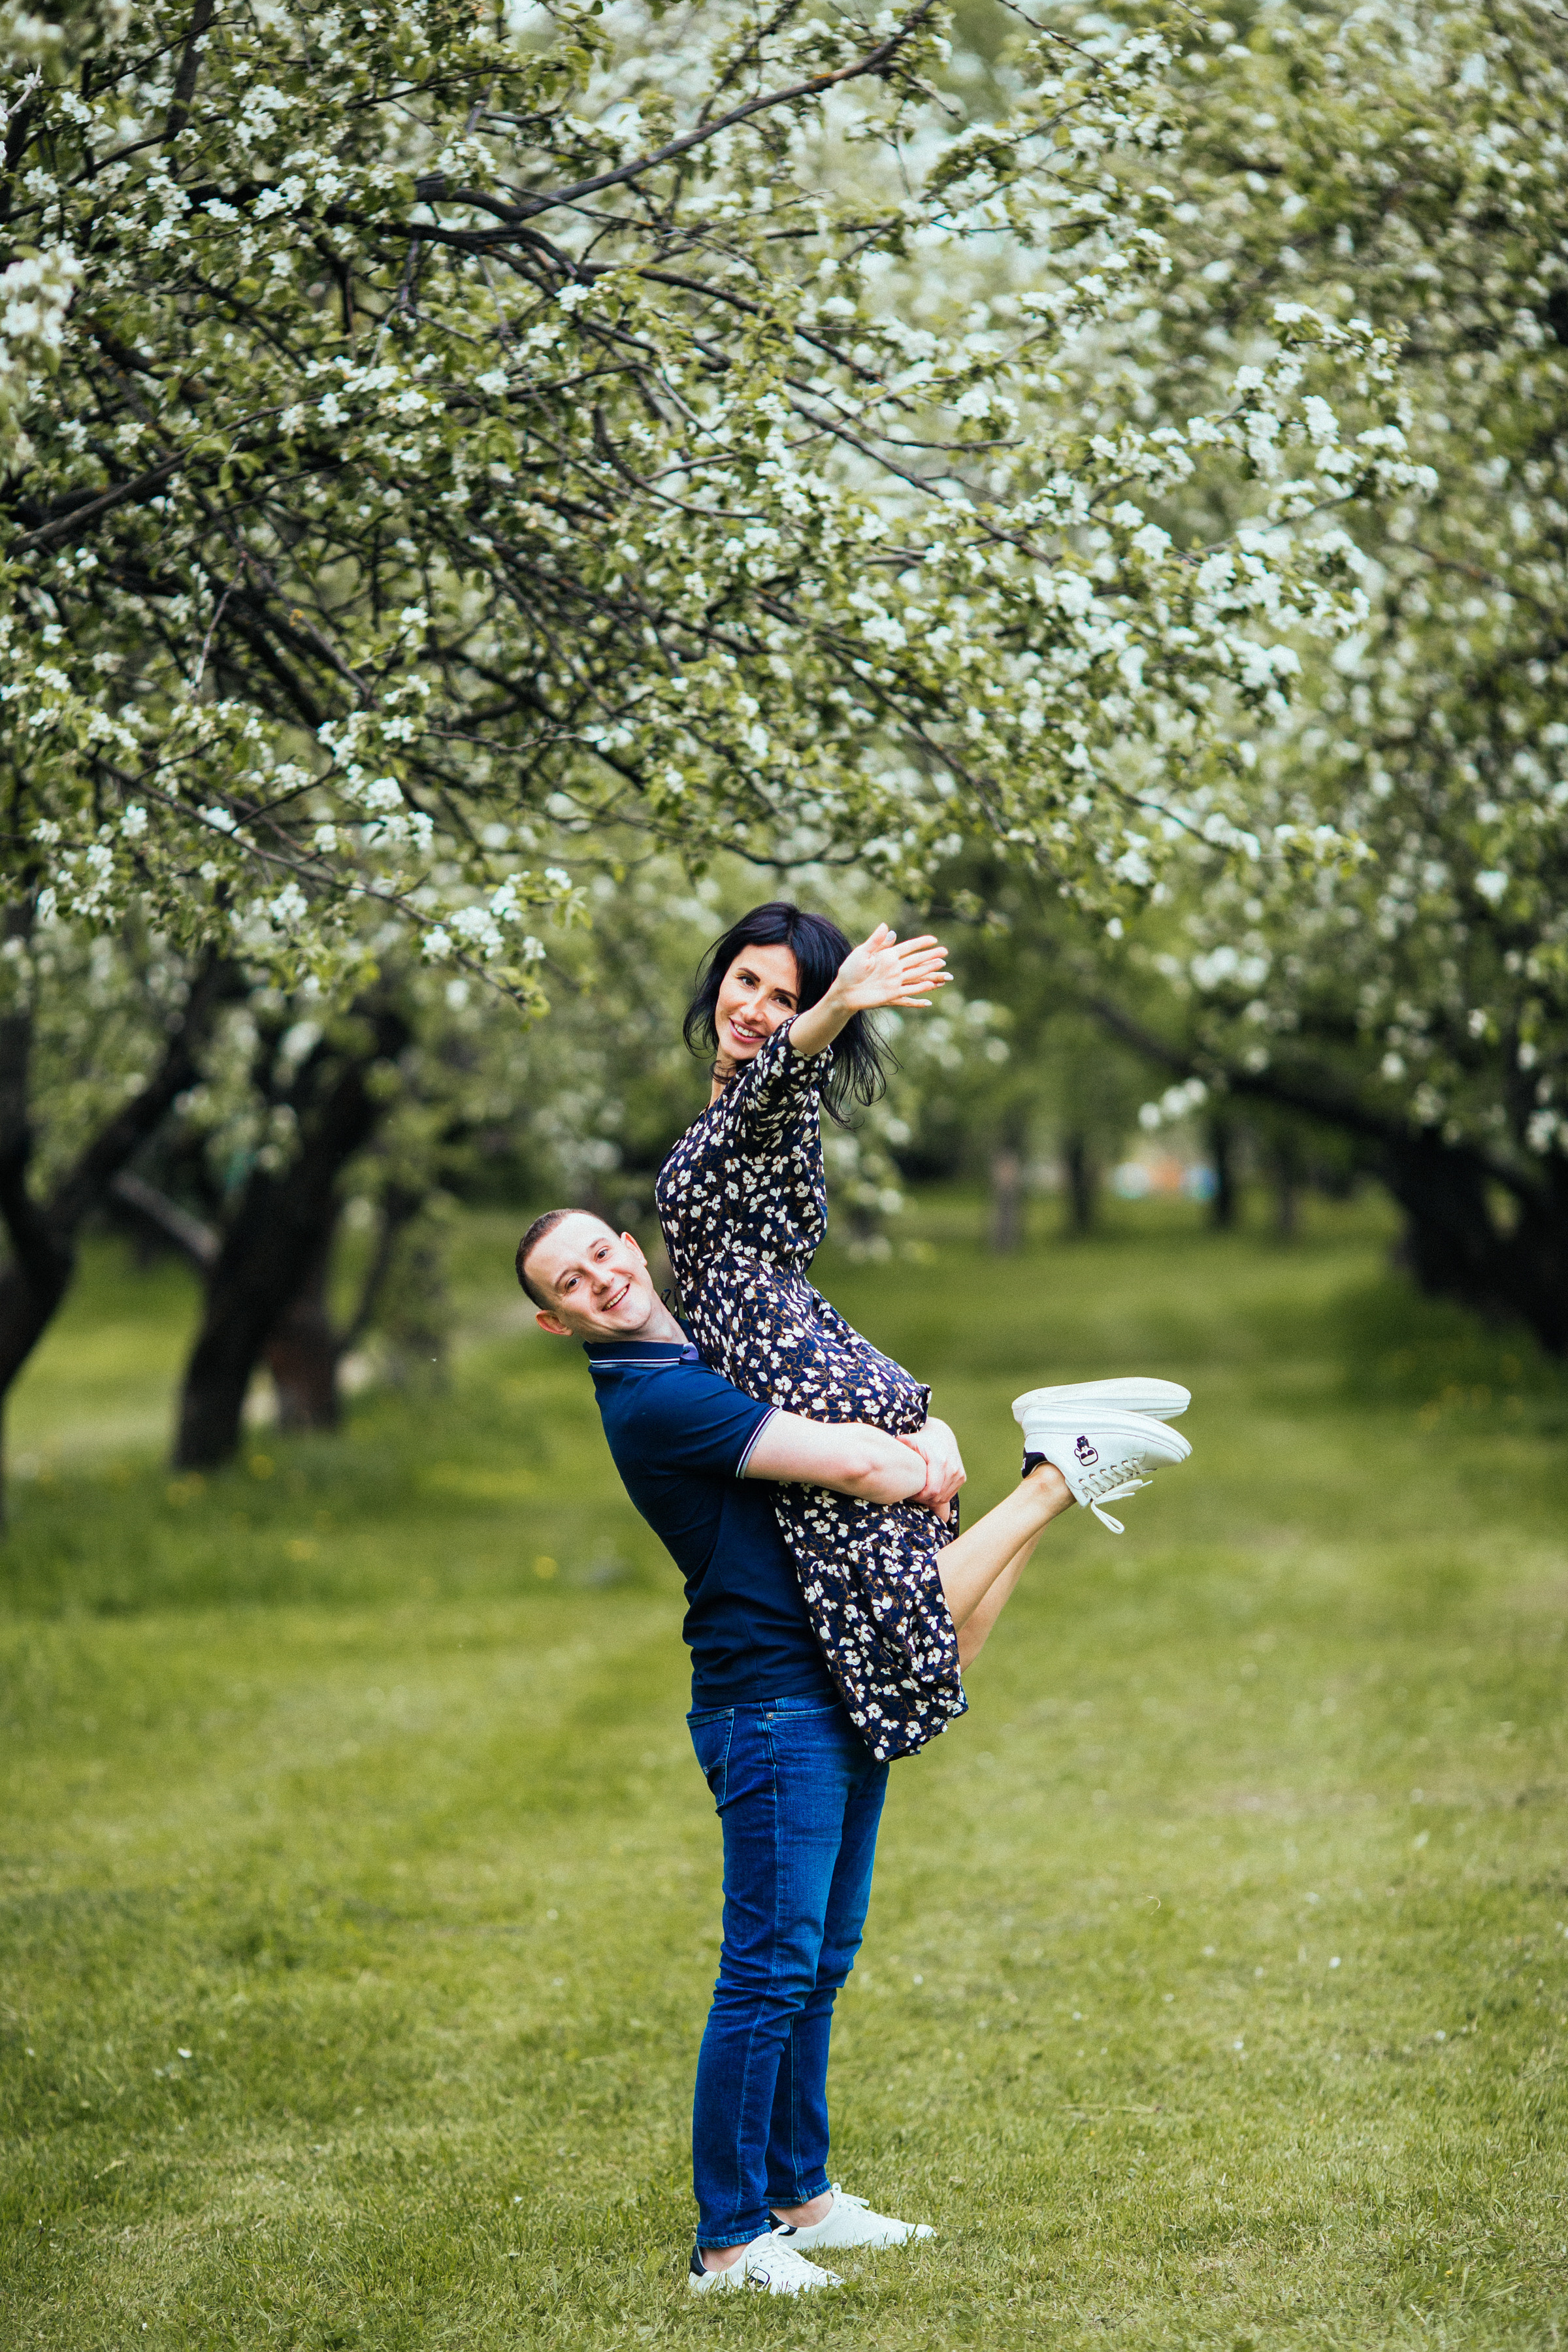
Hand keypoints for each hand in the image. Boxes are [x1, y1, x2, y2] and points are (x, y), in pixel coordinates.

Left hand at [830, 922, 948, 1016]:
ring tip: (943, 966)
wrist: (845, 991)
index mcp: (887, 955)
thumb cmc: (850, 971)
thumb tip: (886, 926)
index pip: (908, 947)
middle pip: (916, 960)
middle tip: (945, 952)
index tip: (934, 939)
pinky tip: (931, 986)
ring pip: (917, 974)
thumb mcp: (861, 953)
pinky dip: (920, 989)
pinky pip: (910, 991)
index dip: (921, 943)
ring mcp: (895, 980)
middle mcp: (894, 967)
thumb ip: (876, 941)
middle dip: (931, 956)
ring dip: (930, 970)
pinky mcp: (893, 993)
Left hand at [898, 1416, 965, 1511]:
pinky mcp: (961, 1477)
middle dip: (924, 1499)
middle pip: (937, 1496)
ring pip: (944, 1498)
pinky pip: (949, 1495)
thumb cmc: (922, 1440)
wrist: (941, 1435)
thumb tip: (895, 1443)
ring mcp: (958, 1474)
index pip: (932, 1490)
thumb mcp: (911, 1440)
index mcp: (939, 1461)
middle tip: (912, 1495)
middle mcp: (952, 1468)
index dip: (920, 1497)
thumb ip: (903, 1443)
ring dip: (931, 1500)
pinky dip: (939, 1497)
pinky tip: (928, 1491)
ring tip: (919, 1493)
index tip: (909, 1493)